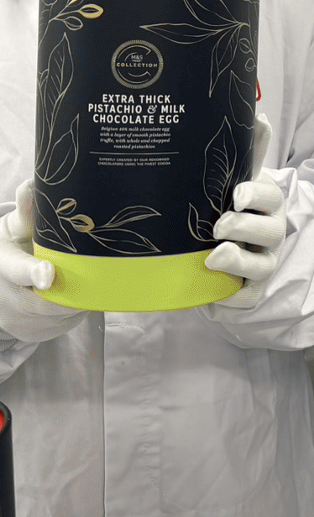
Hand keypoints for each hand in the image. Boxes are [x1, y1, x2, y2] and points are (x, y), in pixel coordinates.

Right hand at [0, 181, 85, 341]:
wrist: (4, 285)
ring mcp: (22, 319)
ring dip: (81, 297)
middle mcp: (7, 296)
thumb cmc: (14, 246)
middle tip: (101, 272)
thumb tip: (32, 186)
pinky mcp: (38, 331)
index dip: (32, 273)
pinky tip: (87, 293)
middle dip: (74, 288)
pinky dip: (80, 308)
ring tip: (95, 277)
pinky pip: (67, 321)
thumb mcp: (14, 228)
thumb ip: (27, 211)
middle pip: (47, 300)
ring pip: (62, 313)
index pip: (15, 270)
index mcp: (2, 263)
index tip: (47, 275)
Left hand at [206, 114, 285, 308]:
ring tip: (212, 258)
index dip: (257, 196)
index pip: (271, 196)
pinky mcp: (251, 292)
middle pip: (269, 231)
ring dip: (238, 262)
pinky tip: (212, 298)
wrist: (227, 252)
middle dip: (244, 228)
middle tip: (218, 227)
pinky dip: (231, 300)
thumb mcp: (239, 180)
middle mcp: (272, 234)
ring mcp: (264, 264)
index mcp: (269, 204)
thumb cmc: (232, 209)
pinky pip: (246, 300)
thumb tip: (259, 113)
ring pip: (261, 267)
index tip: (237, 196)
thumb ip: (249, 150)